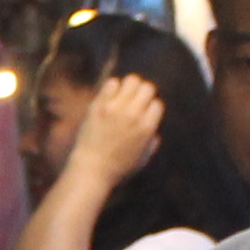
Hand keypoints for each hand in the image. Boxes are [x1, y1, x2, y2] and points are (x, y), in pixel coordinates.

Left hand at [64, 73, 162, 188]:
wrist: (92, 169)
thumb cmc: (118, 168)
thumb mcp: (143, 159)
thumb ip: (152, 142)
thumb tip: (154, 130)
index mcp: (147, 127)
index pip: (157, 104)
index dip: (151, 109)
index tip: (143, 114)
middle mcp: (134, 114)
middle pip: (147, 88)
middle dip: (143, 94)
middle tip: (134, 102)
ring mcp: (116, 108)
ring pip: (132, 80)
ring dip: (129, 87)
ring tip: (123, 96)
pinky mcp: (100, 104)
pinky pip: (112, 82)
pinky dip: (112, 87)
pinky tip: (109, 97)